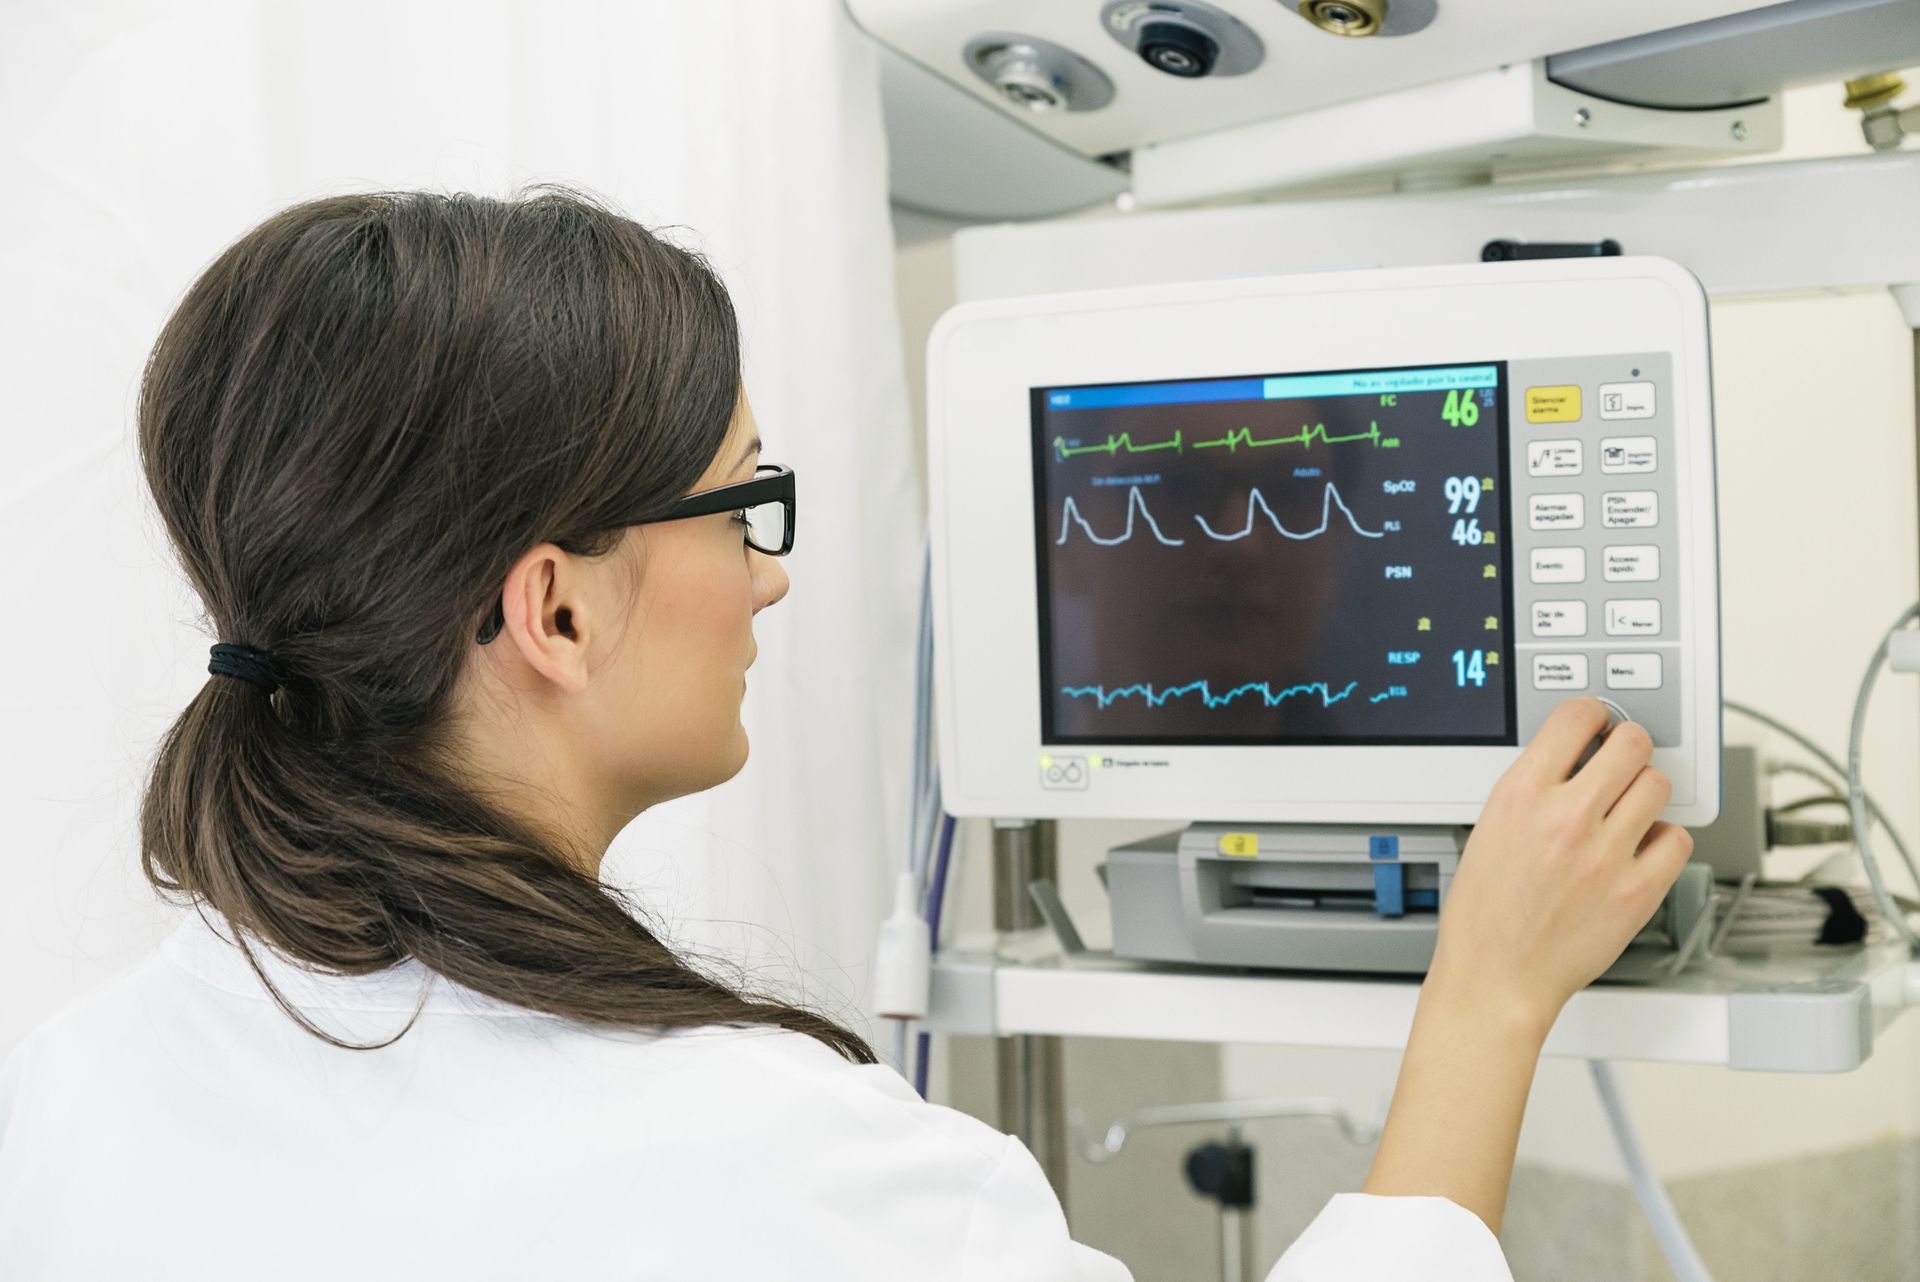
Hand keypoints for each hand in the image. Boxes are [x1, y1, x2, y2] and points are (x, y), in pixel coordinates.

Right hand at [1429, 696, 1694, 1034]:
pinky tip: (1641, 848)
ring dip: (1646, 791)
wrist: (1496, 977)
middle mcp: (1566, 816)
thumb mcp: (1490, 828)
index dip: (1594, 715)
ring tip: (1630, 809)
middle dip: (1628, 747)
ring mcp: (1606, 854)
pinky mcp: (1637, 890)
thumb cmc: (1485, 914)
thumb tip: (1574, 760)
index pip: (1577, 716)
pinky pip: (1676, 839)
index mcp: (1521, 794)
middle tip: (1622, 761)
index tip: (1598, 724)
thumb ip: (1534, 789)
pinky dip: (1663, 839)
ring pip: (1658, 786)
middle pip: (1631, 743)